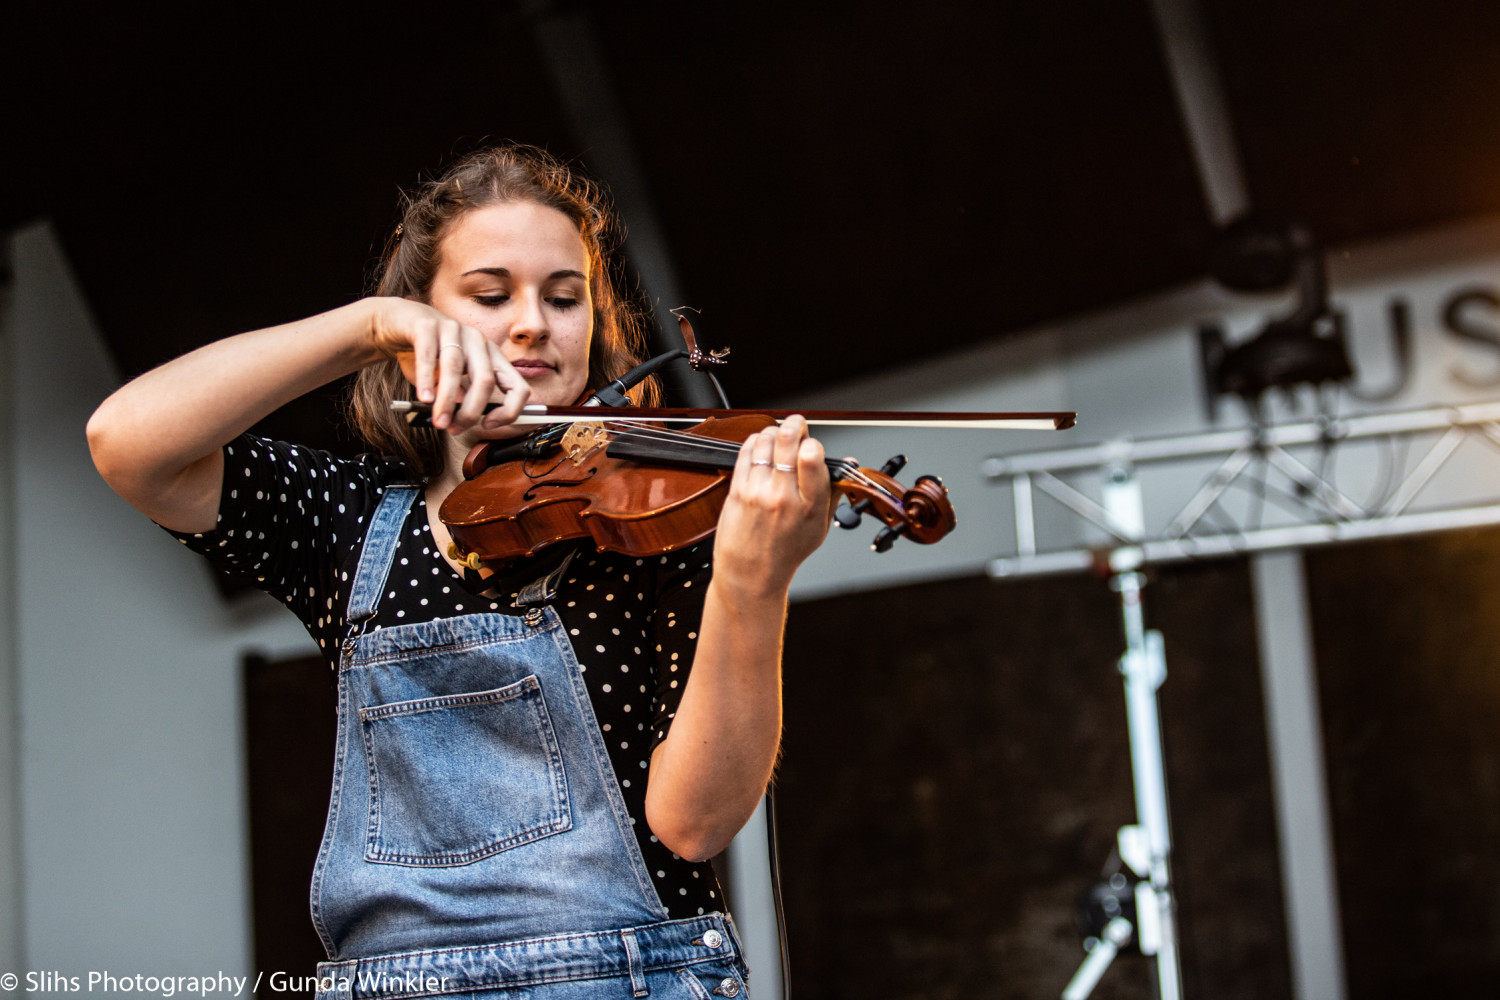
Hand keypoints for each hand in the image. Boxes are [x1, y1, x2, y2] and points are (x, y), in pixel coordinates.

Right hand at [369, 297, 530, 433]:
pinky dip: (426, 379)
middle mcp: (477, 340)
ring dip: (447, 401)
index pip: (516, 385)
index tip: (488, 425)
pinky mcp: (426, 324)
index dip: (509, 410)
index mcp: (490, 355)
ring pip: (455, 368)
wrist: (396, 322)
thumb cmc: (427, 353)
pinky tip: (424, 397)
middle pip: (485, 379)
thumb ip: (460, 396)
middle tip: (454, 429)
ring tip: (439, 421)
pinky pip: (428, 354)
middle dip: (471, 411)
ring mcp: (453, 328)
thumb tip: (462, 416)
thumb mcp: (449, 378)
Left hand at [713, 415, 834, 597]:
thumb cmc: (786, 552)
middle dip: (795, 424)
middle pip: (788, 441)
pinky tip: (761, 444)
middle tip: (797, 424)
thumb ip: (833, 493)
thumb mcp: (820, 527)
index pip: (813, 458)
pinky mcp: (737, 490)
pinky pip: (746, 452)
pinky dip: (755, 441)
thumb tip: (848, 464)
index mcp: (809, 506)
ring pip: (765, 441)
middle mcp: (783, 497)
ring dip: (774, 431)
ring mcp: (757, 492)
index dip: (813, 443)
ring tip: (779, 436)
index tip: (812, 445)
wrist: (751, 574)